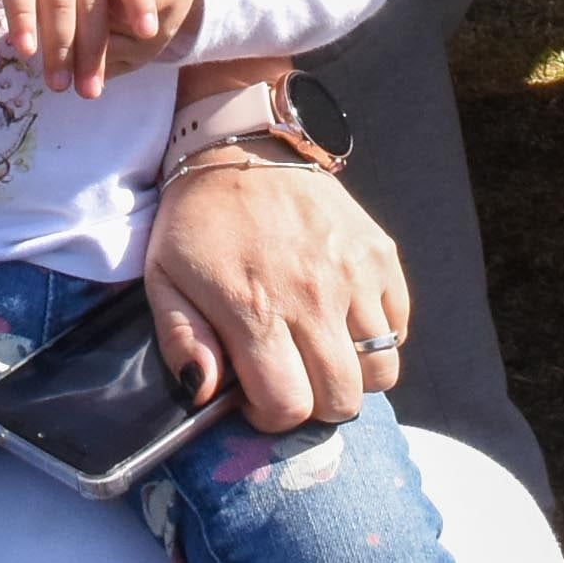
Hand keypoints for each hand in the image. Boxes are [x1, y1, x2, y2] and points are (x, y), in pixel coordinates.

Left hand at [142, 142, 407, 428]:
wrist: (244, 145)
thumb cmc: (198, 221)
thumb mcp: (164, 279)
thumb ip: (182, 341)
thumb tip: (205, 394)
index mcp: (256, 309)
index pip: (289, 406)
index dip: (271, 417)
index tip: (256, 397)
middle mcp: (314, 297)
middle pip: (342, 399)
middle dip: (315, 405)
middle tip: (292, 378)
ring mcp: (355, 274)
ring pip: (381, 369)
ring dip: (352, 375)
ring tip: (321, 353)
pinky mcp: (380, 253)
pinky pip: (398, 325)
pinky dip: (378, 336)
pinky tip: (344, 320)